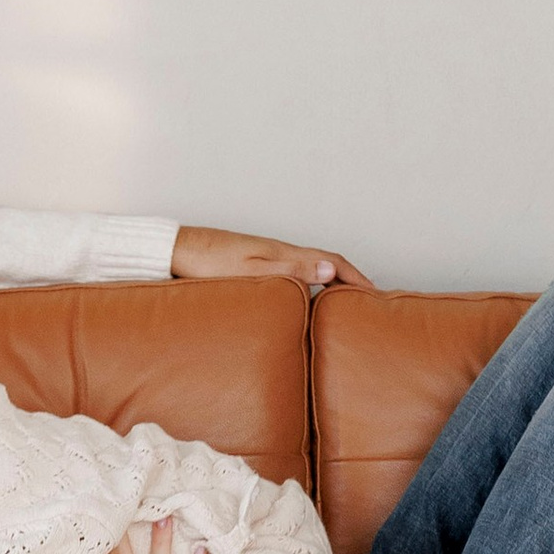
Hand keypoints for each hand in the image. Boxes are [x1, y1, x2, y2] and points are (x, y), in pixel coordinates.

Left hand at [172, 225, 373, 294]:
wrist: (178, 250)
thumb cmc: (210, 262)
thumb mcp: (253, 270)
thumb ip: (292, 271)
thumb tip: (330, 269)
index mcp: (286, 254)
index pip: (333, 262)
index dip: (357, 278)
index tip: (376, 294)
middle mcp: (281, 253)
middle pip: (327, 264)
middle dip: (350, 280)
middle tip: (367, 301)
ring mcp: (269, 258)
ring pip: (311, 269)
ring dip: (331, 283)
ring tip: (342, 303)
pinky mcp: (256, 265)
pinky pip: (295, 274)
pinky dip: (310, 286)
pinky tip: (304, 300)